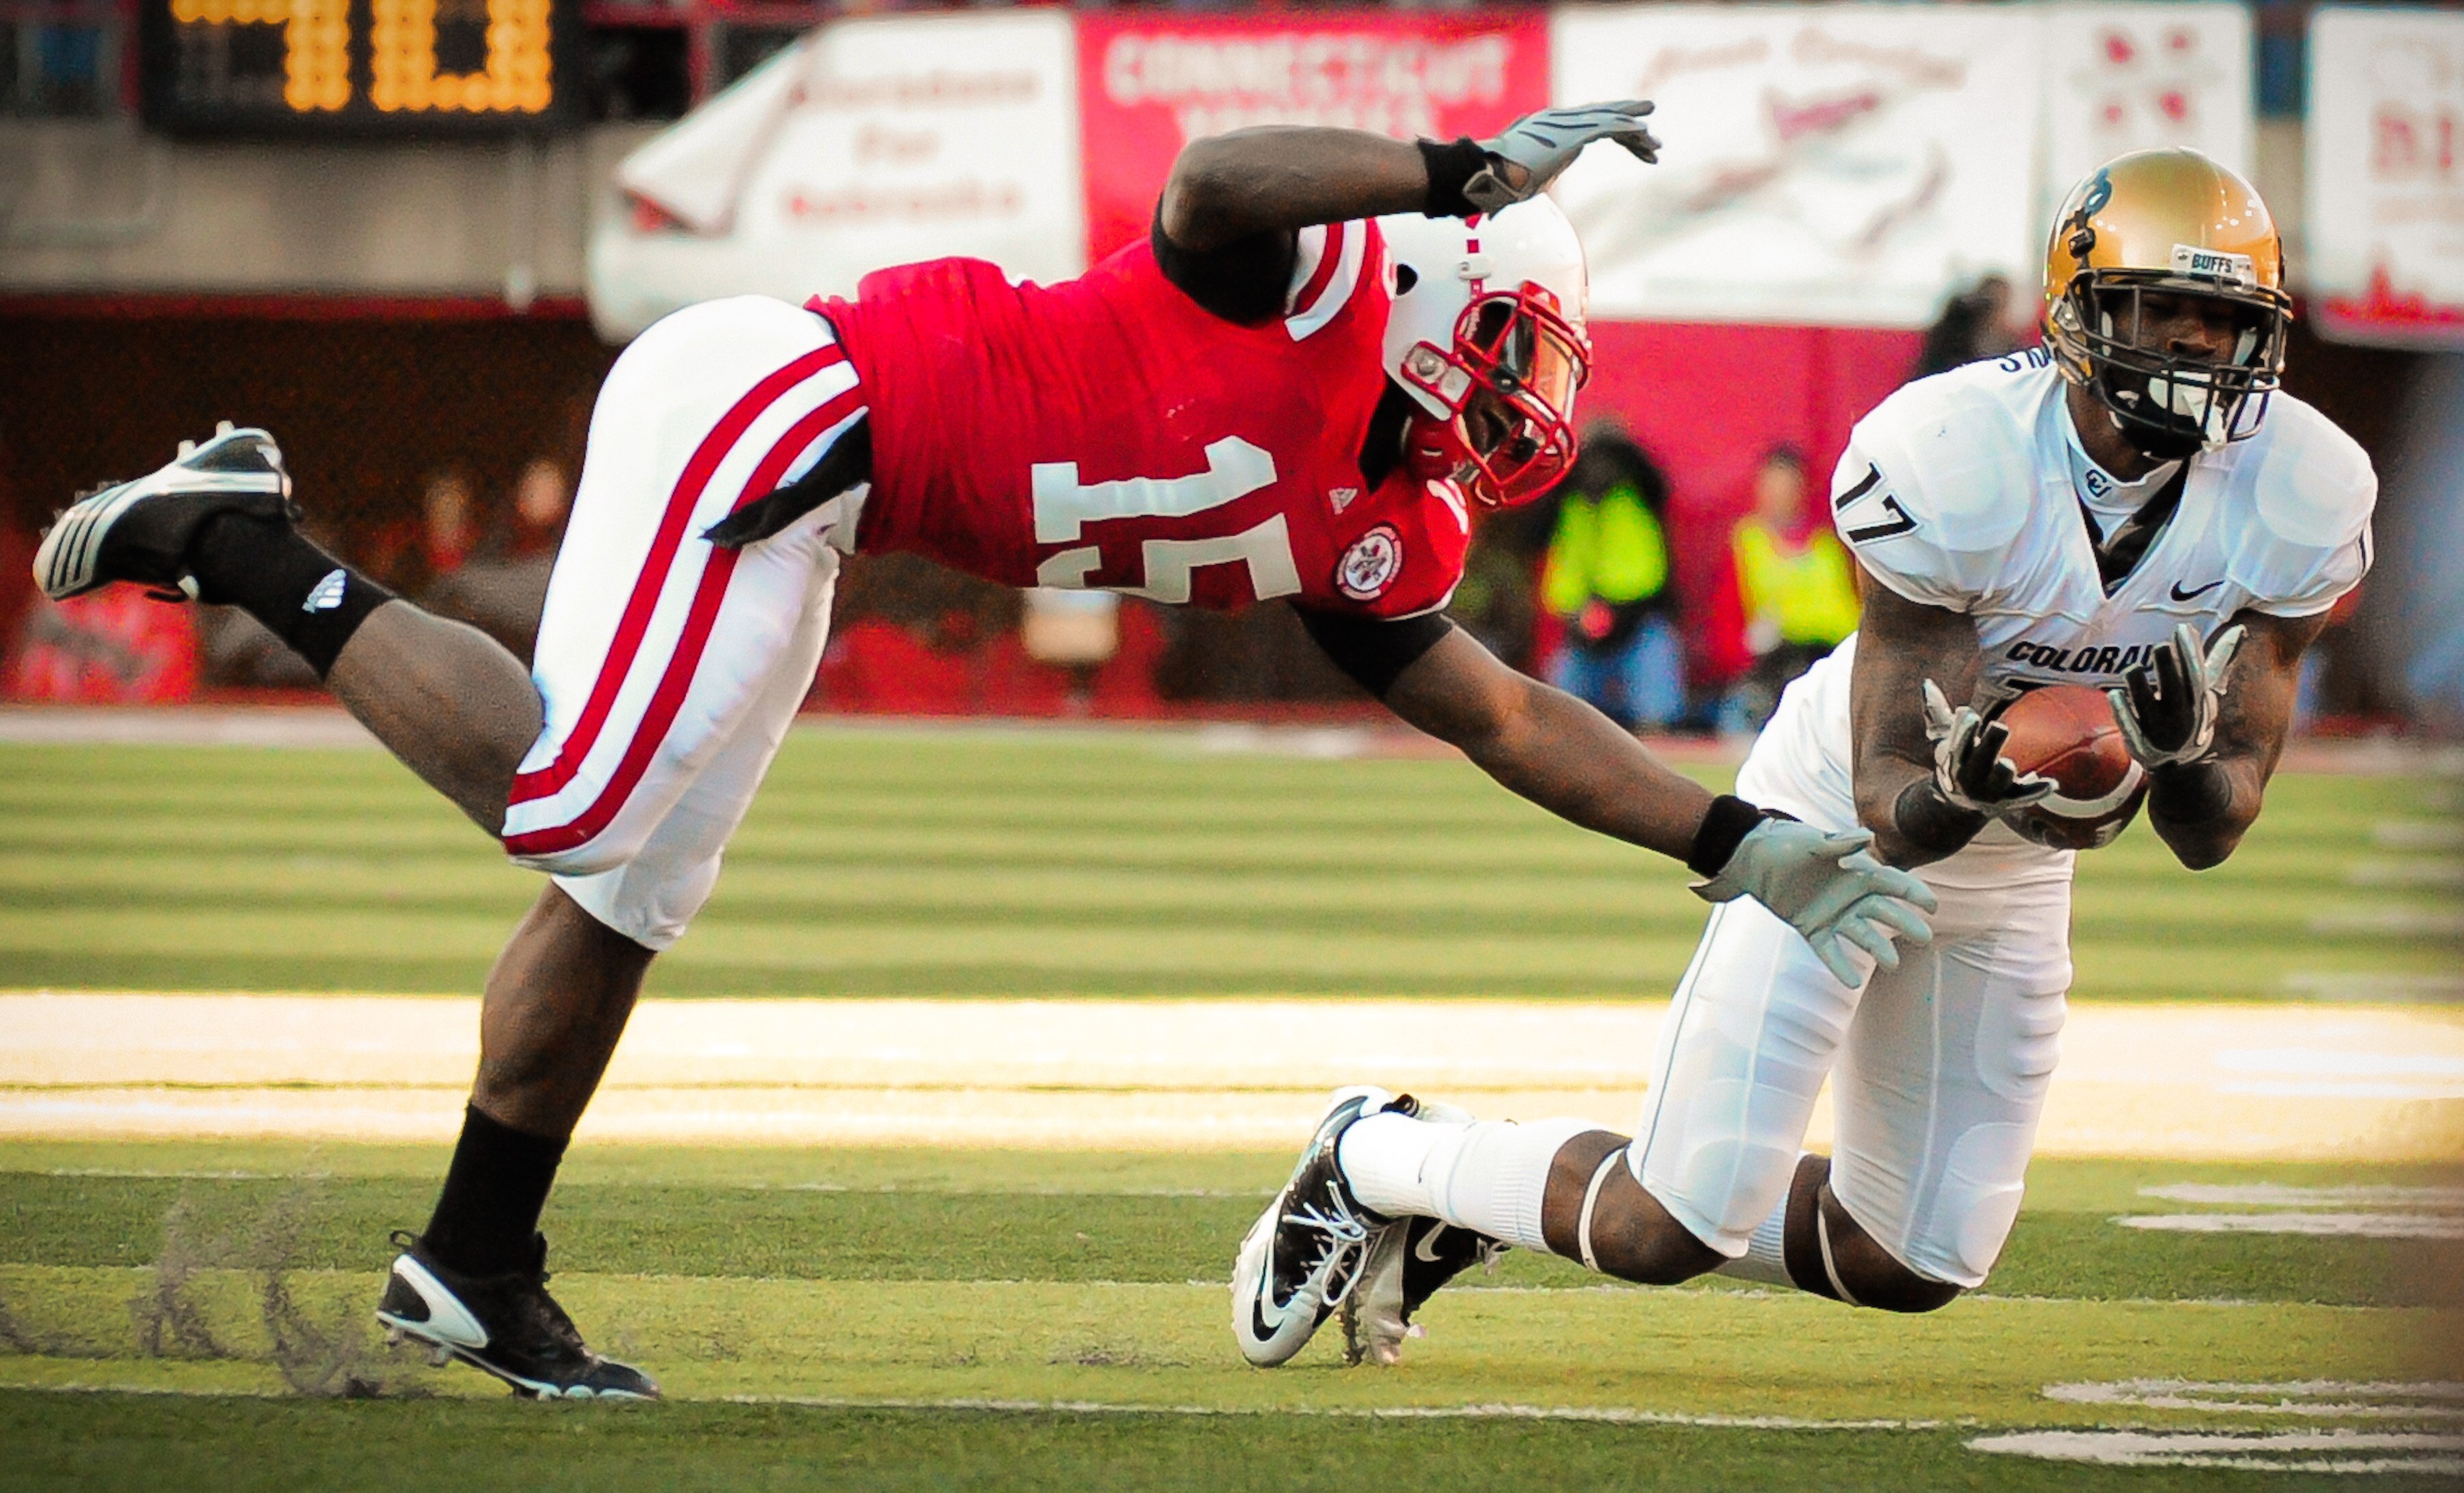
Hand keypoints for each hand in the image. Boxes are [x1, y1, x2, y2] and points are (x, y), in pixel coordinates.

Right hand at [1466, 101, 1659, 212]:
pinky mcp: (1570, 134)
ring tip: (1655, 142)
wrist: (1487, 176)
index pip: (1587, 125)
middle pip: (1602, 118)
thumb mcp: (1529, 178)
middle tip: (1651, 134)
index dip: (1611, 131)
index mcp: (1548, 129)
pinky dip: (1627, 129)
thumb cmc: (1500, 182)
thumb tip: (1547, 173)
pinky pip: (1606, 127)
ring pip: (1609, 121)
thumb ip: (1543, 170)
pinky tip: (1644, 134)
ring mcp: (1564, 125)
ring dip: (1635, 131)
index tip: (1630, 144)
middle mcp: (1558, 121)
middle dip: (1628, 124)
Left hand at [1693, 819, 1937, 985]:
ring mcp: (1834, 915)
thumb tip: (1867, 837)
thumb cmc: (1788, 845)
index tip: (1931, 905)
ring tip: (1892, 964)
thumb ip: (1839, 845)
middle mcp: (1851, 896)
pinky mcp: (1813, 929)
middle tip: (1924, 937)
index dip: (1913, 893)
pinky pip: (1830, 951)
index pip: (1892, 883)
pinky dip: (1840, 966)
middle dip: (1905, 924)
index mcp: (1858, 872)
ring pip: (1863, 935)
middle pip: (1884, 912)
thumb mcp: (1813, 843)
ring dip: (1878, 950)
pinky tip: (1852, 982)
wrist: (1755, 860)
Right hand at [1922, 680, 2052, 818]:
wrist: (1956, 805)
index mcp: (1954, 761)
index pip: (1957, 744)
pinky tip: (2052, 783)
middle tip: (2000, 726)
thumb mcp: (1941, 739)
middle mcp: (1971, 778)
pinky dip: (2037, 791)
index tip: (1968, 711)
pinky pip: (2025, 796)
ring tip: (2008, 764)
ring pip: (1999, 780)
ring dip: (2003, 772)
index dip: (1962, 730)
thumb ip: (1936, 712)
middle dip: (1988, 745)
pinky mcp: (2009, 800)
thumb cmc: (1955, 761)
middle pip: (1980, 760)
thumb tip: (1926, 682)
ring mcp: (1990, 791)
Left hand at [2108, 622, 2242, 768]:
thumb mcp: (2205, 691)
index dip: (2189, 652)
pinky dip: (2122, 712)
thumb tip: (2241, 629)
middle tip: (2161, 647)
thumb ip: (2219, 661)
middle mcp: (2179, 714)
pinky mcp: (2137, 741)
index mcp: (2197, 701)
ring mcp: (2157, 729)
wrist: (2180, 764)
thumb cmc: (2191, 715)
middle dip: (2169, 669)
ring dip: (2139, 688)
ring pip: (2147, 706)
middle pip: (2174, 689)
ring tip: (2133, 669)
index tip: (2183, 629)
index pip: (2195, 674)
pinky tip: (2114, 695)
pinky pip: (2129, 726)